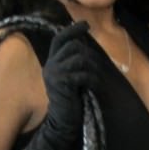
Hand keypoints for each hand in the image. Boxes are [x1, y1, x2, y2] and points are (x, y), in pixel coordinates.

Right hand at [39, 21, 101, 149]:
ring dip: (94, 69)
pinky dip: (93, 80)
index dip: (72, 30)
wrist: (62, 124)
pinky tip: (96, 88)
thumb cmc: (70, 103)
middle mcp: (50, 66)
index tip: (85, 25)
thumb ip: (73, 63)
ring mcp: (55, 74)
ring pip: (80, 59)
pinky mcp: (63, 84)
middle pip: (74, 48)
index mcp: (51, 63)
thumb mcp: (70, 79)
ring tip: (97, 81)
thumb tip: (84, 44)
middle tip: (97, 69)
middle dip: (90, 56)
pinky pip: (83, 74)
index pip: (60, 39)